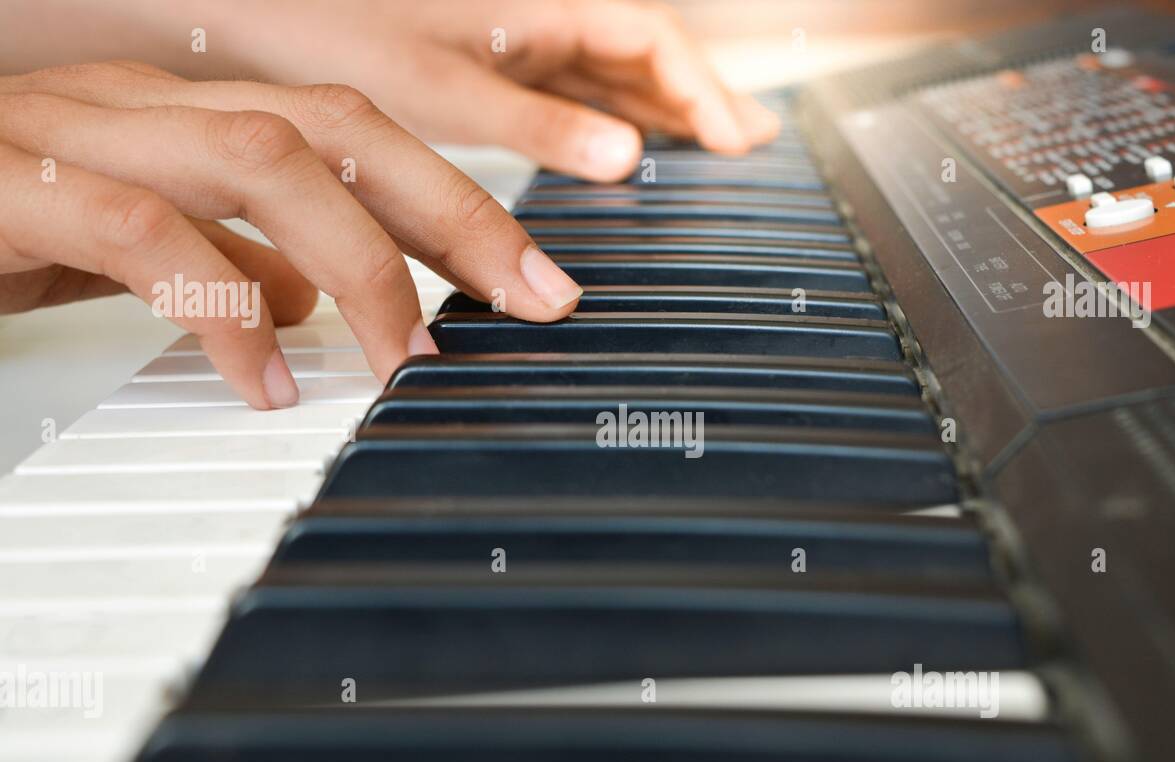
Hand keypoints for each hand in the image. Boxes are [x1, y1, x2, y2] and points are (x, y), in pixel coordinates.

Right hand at [0, 61, 583, 408]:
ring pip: (261, 155)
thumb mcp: (132, 248)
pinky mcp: (11, 183)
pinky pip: (140, 231)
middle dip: (457, 214)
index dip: (462, 202)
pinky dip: (223, 307)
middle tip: (534, 301)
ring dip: (360, 261)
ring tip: (406, 359)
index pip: (359, 134)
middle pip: (342, 125)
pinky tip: (268, 382)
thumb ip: (228, 257)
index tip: (538, 282)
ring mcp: (78, 130)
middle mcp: (147, 104)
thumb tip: (316, 295)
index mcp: (184, 115)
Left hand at [92, 0, 781, 182]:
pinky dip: (606, 121)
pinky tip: (616, 151)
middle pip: (645, 55)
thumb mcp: (448, 91)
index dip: (707, 94)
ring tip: (702, 154)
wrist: (255, 17)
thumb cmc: (337, 32)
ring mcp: (515, 38)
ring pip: (610, 72)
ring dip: (658, 113)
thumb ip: (542, 125)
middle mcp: (539, 16)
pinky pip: (570, 89)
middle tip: (746, 150)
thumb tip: (626, 161)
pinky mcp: (488, 61)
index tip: (742, 146)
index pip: (657, 43)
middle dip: (698, 101)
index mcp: (544, 8)